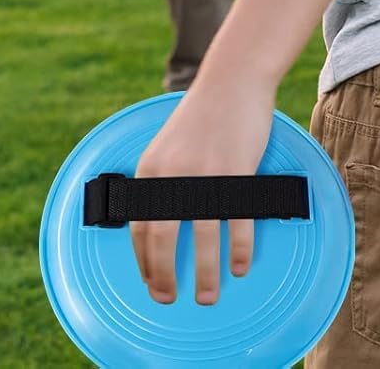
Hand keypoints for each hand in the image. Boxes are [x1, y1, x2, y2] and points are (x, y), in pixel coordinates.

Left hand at [130, 77, 275, 306]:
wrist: (231, 79)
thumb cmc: (201, 116)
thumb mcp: (168, 146)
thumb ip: (162, 181)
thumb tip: (157, 225)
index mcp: (151, 168)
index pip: (140, 225)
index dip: (143, 260)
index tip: (149, 283)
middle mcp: (174, 173)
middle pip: (163, 237)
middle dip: (164, 276)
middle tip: (168, 299)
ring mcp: (207, 172)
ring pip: (203, 237)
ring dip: (204, 274)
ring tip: (207, 297)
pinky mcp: (237, 170)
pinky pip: (237, 221)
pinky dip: (239, 250)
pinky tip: (239, 267)